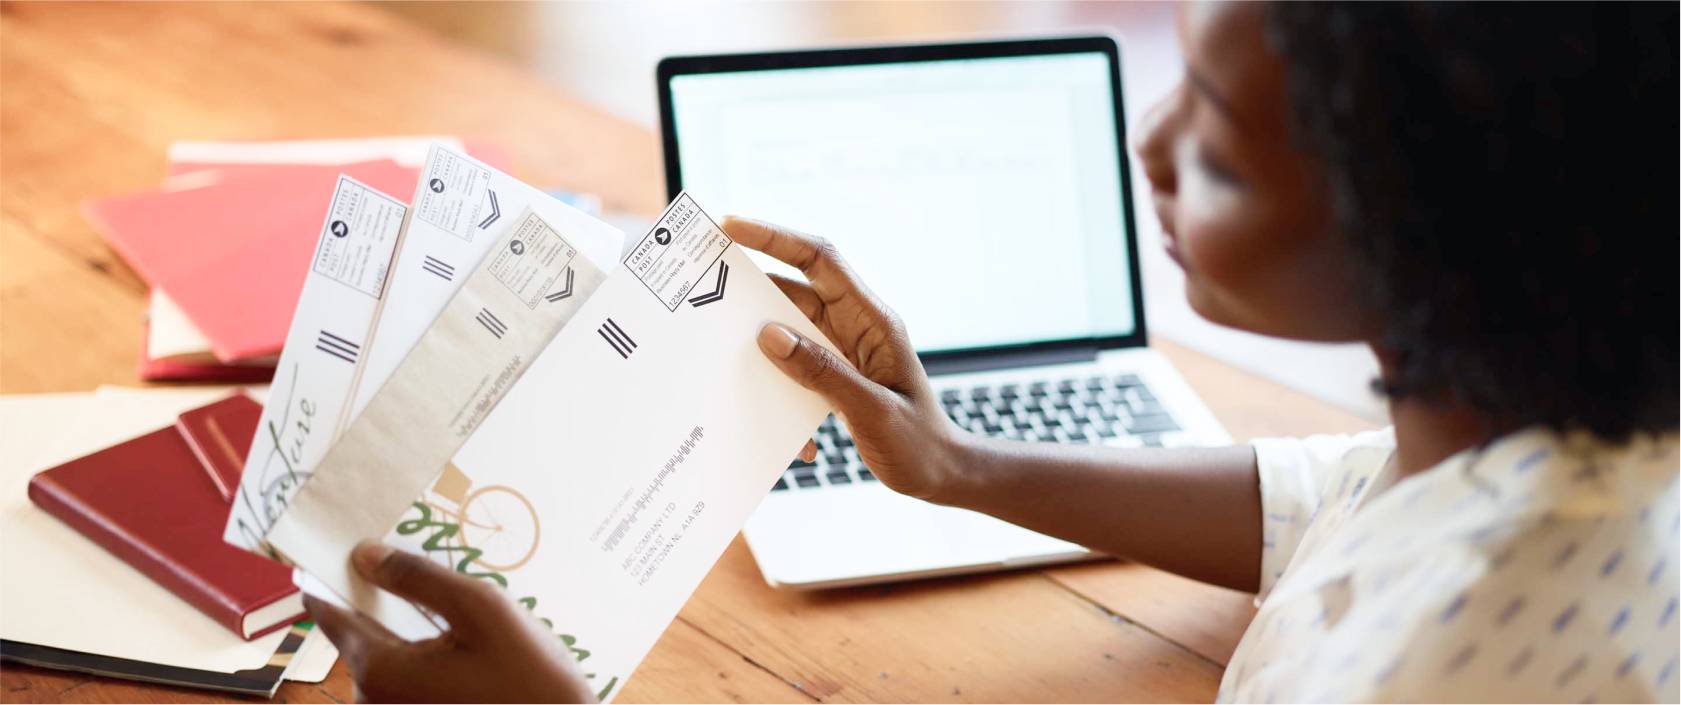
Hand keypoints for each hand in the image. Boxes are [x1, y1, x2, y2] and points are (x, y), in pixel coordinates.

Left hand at [304, 542, 597, 703]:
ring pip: (383, 652)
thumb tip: (364, 554)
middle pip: (358, 631)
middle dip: (381, 596)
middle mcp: (374, 699)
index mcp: (380, 670)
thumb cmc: (530, 678)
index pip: (328, 611)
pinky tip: (461, 639)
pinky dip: (421, 651)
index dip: (331, 572)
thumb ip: (419, 578)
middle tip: (417, 564)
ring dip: (406, 624)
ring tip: (451, 603)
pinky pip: (404, 675)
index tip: (343, 542)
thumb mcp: (481, 610)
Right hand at [724, 216, 967, 501]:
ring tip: (722, 346)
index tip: (732, 226)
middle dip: (753, 285)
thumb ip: (821, 373)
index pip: (821, 261)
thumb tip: (769, 335)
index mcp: (873, 322)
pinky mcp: (835, 376)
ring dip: (760, 339)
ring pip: (790, 328)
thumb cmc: (918, 444)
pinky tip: (779, 423)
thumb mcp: (871, 410)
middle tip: (705, 282)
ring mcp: (844, 351)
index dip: (776, 237)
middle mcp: (856, 327)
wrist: (940, 475)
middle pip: (796, 290)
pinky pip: (795, 365)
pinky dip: (778, 385)